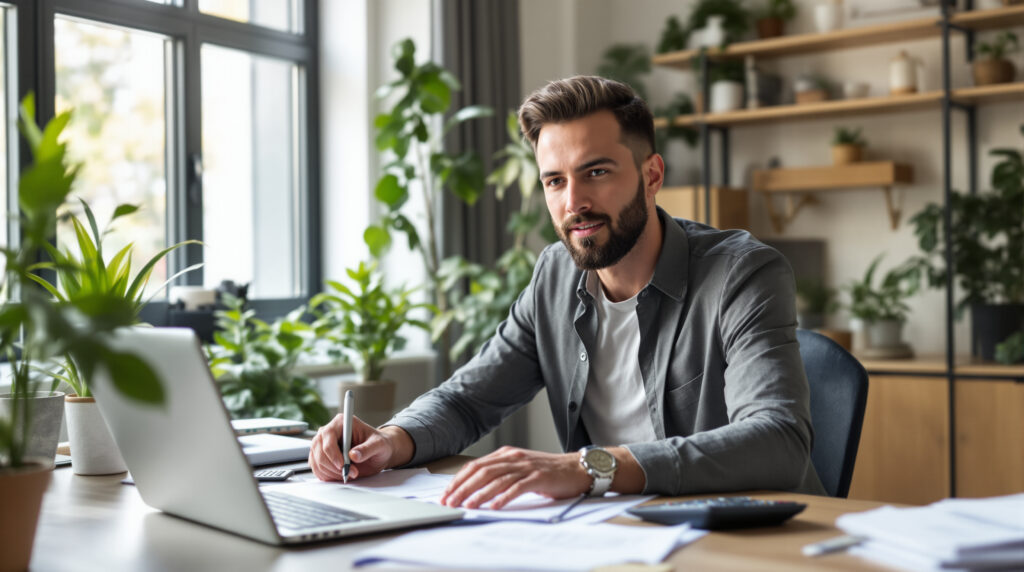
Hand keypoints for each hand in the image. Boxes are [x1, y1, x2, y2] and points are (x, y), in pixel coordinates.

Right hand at [308, 414, 408, 481]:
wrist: (378, 452)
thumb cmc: (379, 444)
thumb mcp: (379, 445)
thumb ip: (367, 449)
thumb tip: (353, 455)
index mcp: (341, 422)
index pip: (328, 437)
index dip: (333, 454)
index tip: (343, 466)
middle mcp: (329, 432)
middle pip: (320, 451)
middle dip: (335, 467)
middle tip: (352, 473)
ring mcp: (322, 444)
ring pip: (317, 462)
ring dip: (332, 473)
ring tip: (350, 474)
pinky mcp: (321, 457)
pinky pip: (317, 468)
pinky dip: (328, 476)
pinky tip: (341, 475)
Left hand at [439, 446, 590, 509]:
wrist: (576, 468)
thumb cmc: (547, 471)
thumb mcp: (520, 467)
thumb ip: (500, 473)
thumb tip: (475, 488)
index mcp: (506, 454)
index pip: (476, 465)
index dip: (459, 479)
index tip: (446, 493)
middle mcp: (514, 458)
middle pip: (482, 472)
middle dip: (463, 488)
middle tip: (450, 501)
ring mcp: (526, 467)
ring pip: (497, 480)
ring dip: (479, 494)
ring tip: (467, 505)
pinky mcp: (539, 477)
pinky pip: (517, 487)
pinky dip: (504, 497)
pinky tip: (494, 506)